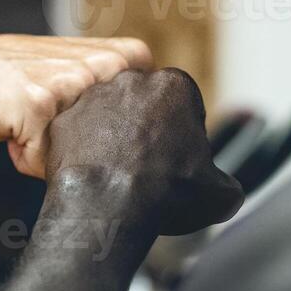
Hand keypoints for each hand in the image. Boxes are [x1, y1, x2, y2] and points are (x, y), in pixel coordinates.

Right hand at [0, 30, 153, 177]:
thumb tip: (155, 161)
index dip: (116, 142)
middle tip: (52, 124)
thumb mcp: (83, 78)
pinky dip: (24, 157)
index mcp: (126, 59)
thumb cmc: (22, 79)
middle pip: (116, 151)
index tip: (86, 127)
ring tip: (31, 124)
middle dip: (83, 154)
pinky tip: (12, 128)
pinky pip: (43, 162)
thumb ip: (120, 106)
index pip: (152, 128)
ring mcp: (75, 83)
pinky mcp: (40, 104)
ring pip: (80, 160)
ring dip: (52, 155)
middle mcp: (107, 67)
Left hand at [45, 68, 243, 234]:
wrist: (110, 208)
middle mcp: (131, 81)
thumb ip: (226, 183)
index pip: (185, 105)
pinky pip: (78, 132)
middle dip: (148, 129)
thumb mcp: (220, 193)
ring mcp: (93, 97)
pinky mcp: (64, 119)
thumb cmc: (165, 194)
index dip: (185, 134)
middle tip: (150, 165)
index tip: (180, 157)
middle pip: (145, 104)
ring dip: (115, 137)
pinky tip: (97, 175)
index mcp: (175, 86)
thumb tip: (225, 192)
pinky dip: (85, 150)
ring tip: (121, 173)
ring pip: (109, 115)